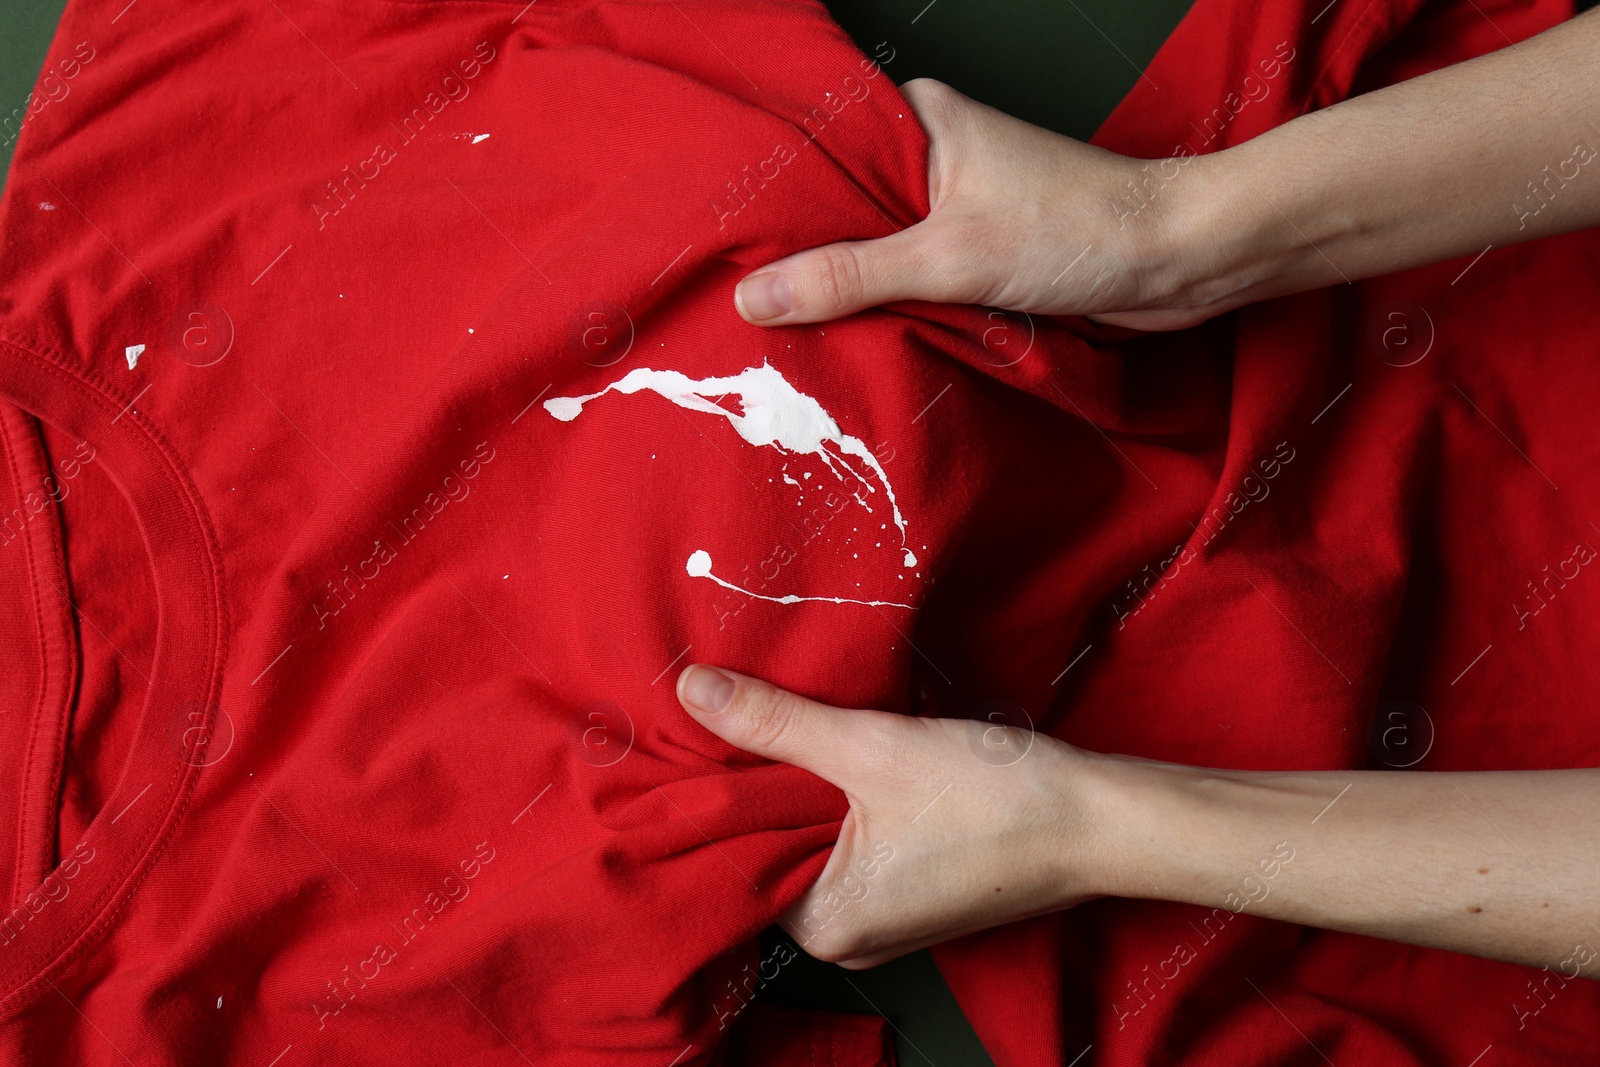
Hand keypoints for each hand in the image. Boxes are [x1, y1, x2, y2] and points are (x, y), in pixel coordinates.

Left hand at [675, 664, 1110, 967]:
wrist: (1099, 821)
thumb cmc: (995, 797)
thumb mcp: (871, 748)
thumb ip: (777, 723)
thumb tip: (694, 690)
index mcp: (824, 924)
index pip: (735, 854)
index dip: (719, 790)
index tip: (699, 733)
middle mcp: (846, 940)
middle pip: (775, 849)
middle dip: (765, 785)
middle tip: (746, 713)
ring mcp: (883, 923)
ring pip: (816, 844)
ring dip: (808, 789)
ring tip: (797, 726)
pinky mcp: (913, 898)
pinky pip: (853, 850)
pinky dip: (845, 806)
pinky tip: (849, 758)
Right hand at [732, 78, 1230, 331]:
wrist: (1176, 264)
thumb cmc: (1080, 231)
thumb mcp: (948, 256)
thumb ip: (850, 276)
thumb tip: (759, 297)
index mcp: (922, 119)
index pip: (821, 149)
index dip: (772, 198)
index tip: (721, 240)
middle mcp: (936, 153)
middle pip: (843, 206)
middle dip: (804, 255)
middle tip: (742, 295)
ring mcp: (957, 204)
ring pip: (877, 248)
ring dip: (849, 287)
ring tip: (785, 322)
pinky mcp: (979, 250)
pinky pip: (912, 278)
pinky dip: (891, 305)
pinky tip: (856, 331)